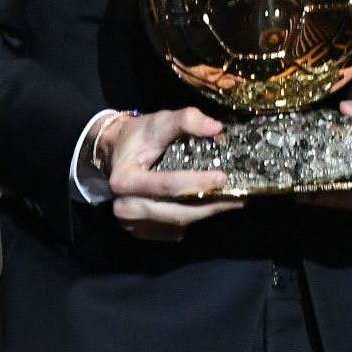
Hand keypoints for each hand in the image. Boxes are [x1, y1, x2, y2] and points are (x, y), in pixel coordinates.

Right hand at [100, 107, 245, 241]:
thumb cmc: (138, 137)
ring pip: (177, 223)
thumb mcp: (159, 121)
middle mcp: (124, 206)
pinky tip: (205, 206)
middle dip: (209, 206)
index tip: (223, 178)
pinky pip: (173, 230)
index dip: (197, 183)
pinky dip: (191, 219)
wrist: (114, 152)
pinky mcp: (140, 231)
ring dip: (205, 214)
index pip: (167, 186)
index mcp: (125, 180)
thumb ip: (186, 120)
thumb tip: (216, 128)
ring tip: (230, 202)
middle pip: (176, 212)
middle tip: (238, 198)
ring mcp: (131, 223)